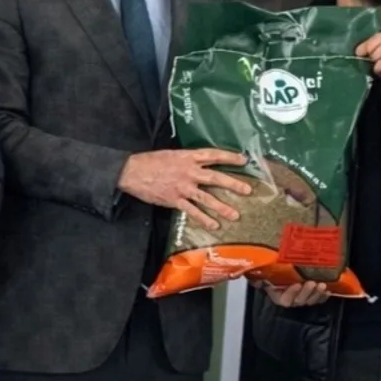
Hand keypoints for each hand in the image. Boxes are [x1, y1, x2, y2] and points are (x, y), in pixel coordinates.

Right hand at [117, 149, 250, 230]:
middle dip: (233, 184)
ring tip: (235, 215)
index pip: (213, 155)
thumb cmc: (151, 161)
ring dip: (222, 207)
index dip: (229, 157)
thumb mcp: (171, 154)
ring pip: (207, 198)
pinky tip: (214, 225)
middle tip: (248, 190)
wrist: (132, 172)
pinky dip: (204, 219)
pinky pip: (192, 211)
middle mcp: (189, 172)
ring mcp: (183, 187)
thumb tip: (200, 163)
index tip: (243, 160)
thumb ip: (187, 160)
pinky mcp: (175, 200)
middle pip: (215, 178)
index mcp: (188, 157)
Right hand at [258, 280, 329, 307]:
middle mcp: (291, 301)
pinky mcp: (312, 298)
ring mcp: (302, 301)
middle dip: (307, 292)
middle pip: (299, 301)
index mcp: (278, 297)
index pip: (284, 299)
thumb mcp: (265, 275)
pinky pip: (319, 300)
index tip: (296, 284)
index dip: (291, 293)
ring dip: (317, 294)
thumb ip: (260, 278)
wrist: (283, 274)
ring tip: (322, 285)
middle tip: (312, 282)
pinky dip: (324, 296)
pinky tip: (328, 290)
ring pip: (310, 301)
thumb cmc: (273, 273)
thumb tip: (254, 278)